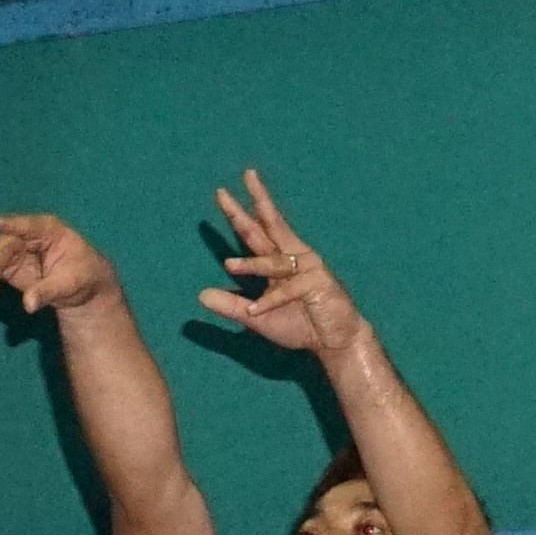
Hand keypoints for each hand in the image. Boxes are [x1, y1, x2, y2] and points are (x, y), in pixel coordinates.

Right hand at [0, 209, 123, 315]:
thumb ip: (49, 291)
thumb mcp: (71, 284)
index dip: (10, 225)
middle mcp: (24, 237)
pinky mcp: (4, 268)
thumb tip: (28, 303)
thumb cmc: (81, 277)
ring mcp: (12, 252)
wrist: (81, 286)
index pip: (28, 226)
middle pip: (2, 249)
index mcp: (47, 231)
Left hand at [198, 169, 362, 357]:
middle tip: (225, 191)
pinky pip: (287, 290)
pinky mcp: (317, 284)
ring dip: (251, 264)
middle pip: (267, 226)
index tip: (221, 192)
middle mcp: (293, 256)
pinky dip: (269, 301)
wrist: (335, 343)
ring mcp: (308, 267)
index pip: (256, 231)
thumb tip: (201, 295)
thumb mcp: (256, 317)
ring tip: (229, 264)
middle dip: (249, 205)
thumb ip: (232, 306)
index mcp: (279, 260)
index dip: (239, 212)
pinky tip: (254, 309)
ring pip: (273, 261)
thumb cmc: (300, 324)